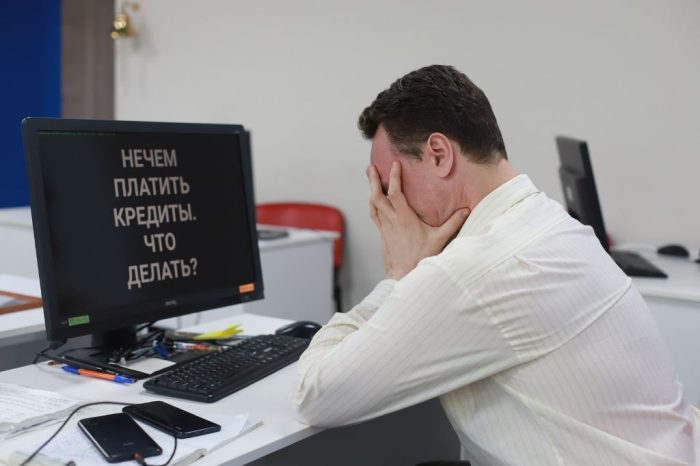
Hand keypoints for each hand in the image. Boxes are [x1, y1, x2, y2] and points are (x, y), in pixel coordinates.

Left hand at [367, 162, 469, 279]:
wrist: (404, 273)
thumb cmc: (421, 257)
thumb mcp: (439, 239)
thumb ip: (453, 223)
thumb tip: (466, 210)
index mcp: (403, 218)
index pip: (395, 193)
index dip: (393, 178)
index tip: (394, 164)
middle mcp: (391, 220)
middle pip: (377, 196)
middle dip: (373, 180)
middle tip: (370, 167)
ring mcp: (385, 227)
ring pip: (373, 204)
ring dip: (371, 190)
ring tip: (370, 177)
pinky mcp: (383, 233)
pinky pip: (374, 214)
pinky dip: (373, 204)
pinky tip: (373, 200)